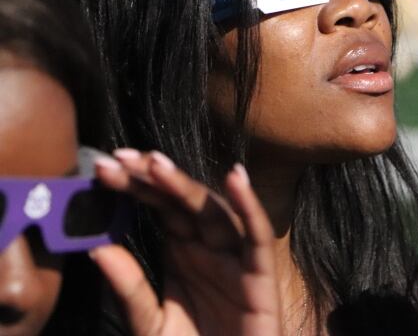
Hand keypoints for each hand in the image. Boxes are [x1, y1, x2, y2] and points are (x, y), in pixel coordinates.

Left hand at [91, 150, 281, 335]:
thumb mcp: (148, 324)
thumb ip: (128, 287)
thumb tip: (96, 248)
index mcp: (183, 252)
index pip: (160, 207)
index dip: (136, 186)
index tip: (105, 167)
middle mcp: (210, 247)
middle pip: (183, 202)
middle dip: (154, 178)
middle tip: (122, 159)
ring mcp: (236, 257)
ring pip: (215, 211)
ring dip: (188, 186)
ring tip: (157, 165)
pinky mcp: (261, 275)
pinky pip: (257, 235)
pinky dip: (250, 206)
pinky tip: (235, 178)